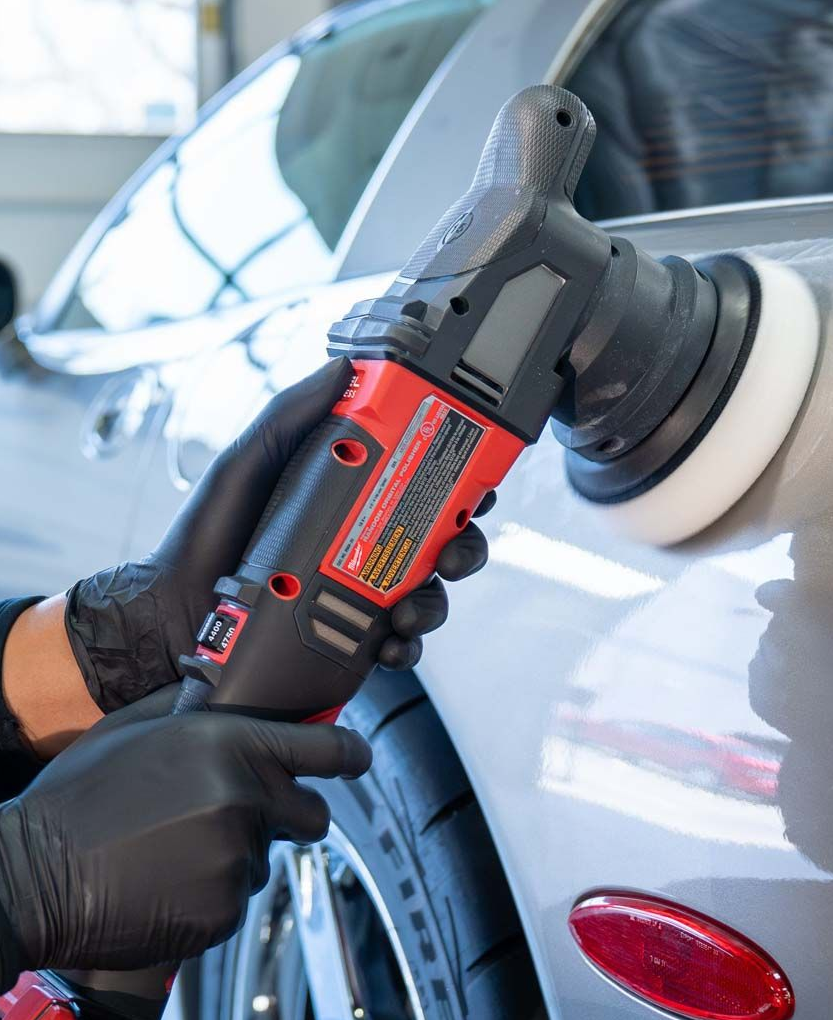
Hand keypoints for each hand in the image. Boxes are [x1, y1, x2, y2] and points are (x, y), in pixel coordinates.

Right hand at [0, 688, 371, 976]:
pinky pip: (235, 900)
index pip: (327, 748)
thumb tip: (220, 687)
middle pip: (313, 814)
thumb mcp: (134, 726)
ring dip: (236, 854)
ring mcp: (236, 860)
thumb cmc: (77, 797)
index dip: (350, 754)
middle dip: (291, 814)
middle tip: (245, 814)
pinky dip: (210, 895)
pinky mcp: (221, 914)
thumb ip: (193, 706)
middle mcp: (246, 799)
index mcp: (231, 745)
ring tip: (174, 850)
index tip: (357, 758)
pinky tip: (165, 881)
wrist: (32, 876)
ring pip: (265, 859)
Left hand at [64, 360, 490, 711]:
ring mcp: (360, 596)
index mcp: (352, 500)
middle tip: (451, 555)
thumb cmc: (204, 538)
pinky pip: (398, 647)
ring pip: (429, 597)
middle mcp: (365, 546)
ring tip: (410, 611)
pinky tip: (390, 646)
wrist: (169, 616)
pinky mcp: (349, 642)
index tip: (478, 485)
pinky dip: (406, 650)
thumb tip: (342, 369)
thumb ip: (290, 417)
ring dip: (436, 604)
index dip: (463, 484)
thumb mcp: (246, 464)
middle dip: (465, 550)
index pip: (424, 485)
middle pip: (443, 544)